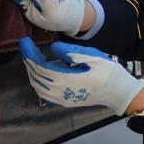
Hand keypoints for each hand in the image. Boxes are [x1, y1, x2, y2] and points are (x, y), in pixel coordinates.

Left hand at [18, 37, 143, 114]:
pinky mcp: (65, 102)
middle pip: (36, 76)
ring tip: (31, 55)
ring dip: (32, 71)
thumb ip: (70, 52)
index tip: (24, 41)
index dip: (29, 54)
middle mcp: (61, 93)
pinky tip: (40, 70)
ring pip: (38, 86)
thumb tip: (52, 48)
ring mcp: (62, 100)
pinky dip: (38, 81)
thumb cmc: (108, 72)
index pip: (40, 67)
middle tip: (26, 45)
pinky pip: (44, 93)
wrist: (119, 92)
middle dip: (28, 60)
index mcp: (66, 80)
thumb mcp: (92, 56)